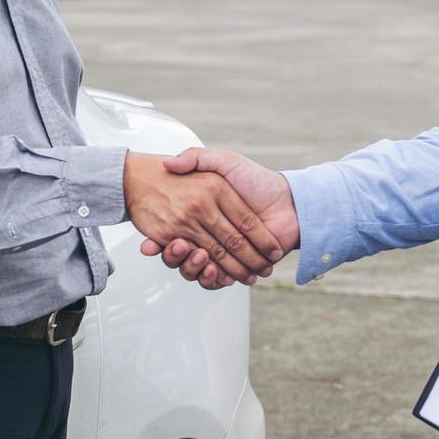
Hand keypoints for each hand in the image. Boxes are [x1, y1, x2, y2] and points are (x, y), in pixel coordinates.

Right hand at [123, 152, 283, 285]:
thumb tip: (169, 163)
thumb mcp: (223, 162)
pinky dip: (212, 280)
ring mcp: (221, 253)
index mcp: (200, 214)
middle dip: (175, 256)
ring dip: (193, 269)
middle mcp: (207, 234)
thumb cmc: (257, 180)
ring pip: (196, 269)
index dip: (158, 242)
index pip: (172, 231)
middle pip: (181, 254)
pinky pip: (216, 280)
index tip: (148, 246)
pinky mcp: (235, 268)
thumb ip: (198, 158)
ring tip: (199, 258)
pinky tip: (215, 274)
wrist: (290, 203)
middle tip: (176, 247)